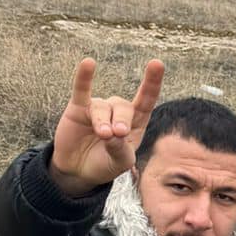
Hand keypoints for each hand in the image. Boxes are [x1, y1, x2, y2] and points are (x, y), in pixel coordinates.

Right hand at [49, 55, 164, 195]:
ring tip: (103, 134)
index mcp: (135, 123)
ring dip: (103, 120)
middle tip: (118, 134)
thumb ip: (120, 149)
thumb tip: (114, 133)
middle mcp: (117, 112)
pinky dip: (84, 77)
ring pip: (102, 107)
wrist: (78, 171)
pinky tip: (88, 63)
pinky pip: (81, 90)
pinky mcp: (78, 108)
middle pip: (124, 107)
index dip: (152, 83)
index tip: (157, 64)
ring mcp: (98, 108)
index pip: (146, 100)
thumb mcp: (119, 163)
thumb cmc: (104, 165)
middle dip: (122, 120)